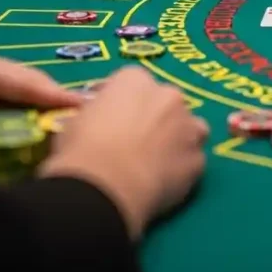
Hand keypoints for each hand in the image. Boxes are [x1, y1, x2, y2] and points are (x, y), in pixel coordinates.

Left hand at [0, 46, 79, 164]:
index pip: (23, 80)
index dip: (54, 94)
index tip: (85, 106)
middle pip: (27, 84)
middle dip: (54, 100)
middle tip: (86, 118)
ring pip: (18, 95)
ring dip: (39, 110)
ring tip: (68, 125)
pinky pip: (3, 104)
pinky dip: (20, 117)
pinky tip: (33, 131)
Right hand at [41, 68, 208, 237]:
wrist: (105, 190)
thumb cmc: (81, 152)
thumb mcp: (72, 123)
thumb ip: (93, 115)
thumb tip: (95, 122)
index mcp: (134, 80)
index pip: (130, 81)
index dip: (118, 100)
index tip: (107, 117)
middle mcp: (168, 95)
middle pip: (164, 101)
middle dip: (153, 117)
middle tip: (134, 141)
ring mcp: (188, 126)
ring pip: (189, 127)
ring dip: (177, 137)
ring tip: (158, 160)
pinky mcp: (198, 160)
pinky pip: (192, 160)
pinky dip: (182, 168)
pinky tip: (165, 182)